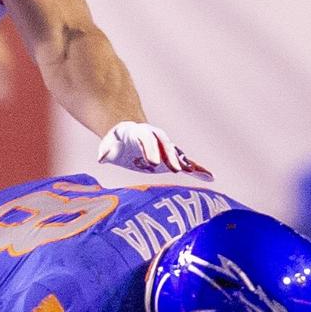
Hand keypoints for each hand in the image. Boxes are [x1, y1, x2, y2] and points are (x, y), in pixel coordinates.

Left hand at [97, 121, 212, 179]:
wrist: (130, 135)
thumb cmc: (118, 141)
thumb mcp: (109, 144)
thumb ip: (106, 150)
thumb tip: (101, 158)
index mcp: (140, 133)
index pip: (146, 140)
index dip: (151, 150)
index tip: (153, 162)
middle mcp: (157, 139)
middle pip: (165, 146)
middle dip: (171, 157)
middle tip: (176, 169)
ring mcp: (166, 147)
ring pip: (177, 154)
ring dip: (186, 163)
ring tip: (196, 173)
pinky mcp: (172, 158)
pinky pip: (187, 163)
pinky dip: (198, 170)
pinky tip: (209, 177)